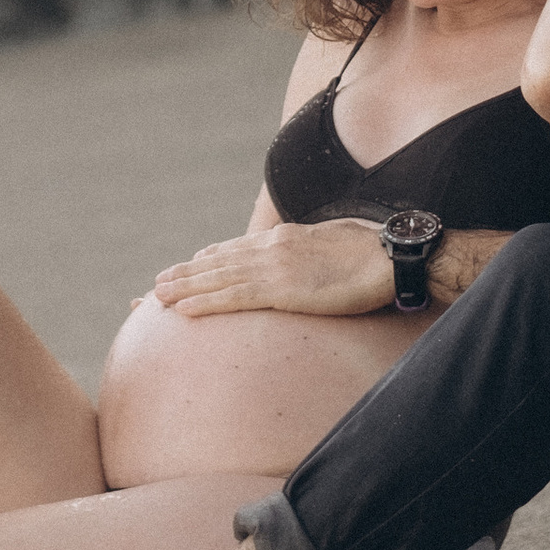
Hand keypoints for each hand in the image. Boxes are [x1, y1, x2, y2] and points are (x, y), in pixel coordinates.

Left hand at [148, 223, 395, 320]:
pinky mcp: (282, 291)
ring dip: (185, 288)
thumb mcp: (331, 247)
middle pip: (219, 262)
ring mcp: (274, 268)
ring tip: (158, 296)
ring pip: (218, 279)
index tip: (190, 264)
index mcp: (284, 238)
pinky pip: (234, 298)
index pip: (237, 249)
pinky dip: (206, 303)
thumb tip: (305, 265)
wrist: (391, 257)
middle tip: (158, 283)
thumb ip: (310, 254)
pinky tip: (185, 310)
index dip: (209, 258)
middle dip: (187, 274)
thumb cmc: (372, 254)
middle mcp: (271, 249)